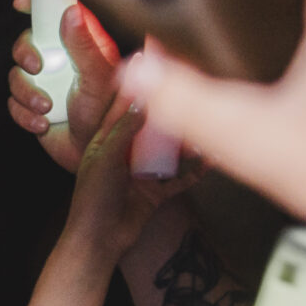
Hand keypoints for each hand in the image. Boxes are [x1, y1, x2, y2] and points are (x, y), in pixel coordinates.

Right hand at [9, 0, 121, 169]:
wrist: (94, 154)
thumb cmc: (106, 116)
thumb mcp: (98, 78)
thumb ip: (84, 45)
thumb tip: (71, 13)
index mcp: (82, 45)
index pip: (56, 14)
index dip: (38, 4)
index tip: (22, 3)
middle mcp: (61, 60)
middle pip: (26, 42)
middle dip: (25, 55)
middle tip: (37, 67)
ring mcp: (45, 83)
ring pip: (15, 75)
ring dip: (27, 93)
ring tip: (46, 107)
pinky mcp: (32, 105)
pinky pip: (13, 103)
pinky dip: (24, 114)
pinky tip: (43, 122)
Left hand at [63, 98, 198, 268]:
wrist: (99, 241)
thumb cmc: (93, 200)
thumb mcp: (106, 159)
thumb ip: (124, 131)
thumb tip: (144, 103)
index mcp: (104, 144)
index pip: (121, 110)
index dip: (135, 89)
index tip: (149, 64)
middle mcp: (124, 156)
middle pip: (150, 128)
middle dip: (167, 112)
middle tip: (188, 91)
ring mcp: (141, 174)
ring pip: (168, 151)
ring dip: (186, 141)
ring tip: (206, 125)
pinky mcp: (156, 193)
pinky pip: (180, 178)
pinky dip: (195, 171)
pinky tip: (211, 159)